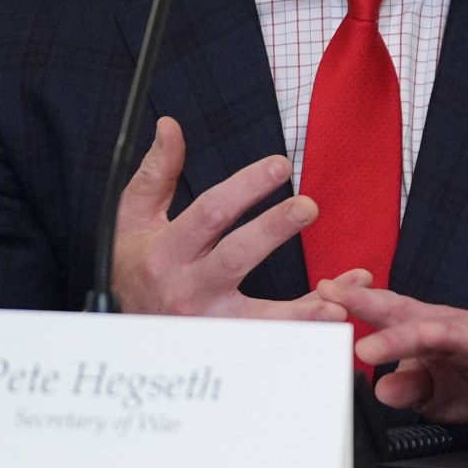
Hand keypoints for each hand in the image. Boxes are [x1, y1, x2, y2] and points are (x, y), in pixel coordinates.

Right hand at [114, 116, 342, 321]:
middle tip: (309, 205)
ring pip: (262, 314)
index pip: (210, 213)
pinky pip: (274, 335)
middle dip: (273, 229)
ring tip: (343, 287)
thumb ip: (157, 173)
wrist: (124, 331)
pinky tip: (337, 311)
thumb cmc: (134, 266)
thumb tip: (171, 126)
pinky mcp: (229, 342)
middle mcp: (188, 287)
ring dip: (304, 304)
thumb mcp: (134, 219)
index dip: (245, 187)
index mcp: (167, 251)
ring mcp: (210, 320)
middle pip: (235, 257)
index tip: (280, 164)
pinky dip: (307, 324)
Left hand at [318, 273, 467, 449]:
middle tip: (355, 336)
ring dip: (439, 338)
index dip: (362, 302)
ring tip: (409, 341)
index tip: (324, 292)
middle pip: (425, 322)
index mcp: (440, 333)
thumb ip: (411, 387)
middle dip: (389, 325)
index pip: (397, 312)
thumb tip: (380, 387)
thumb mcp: (442, 395)